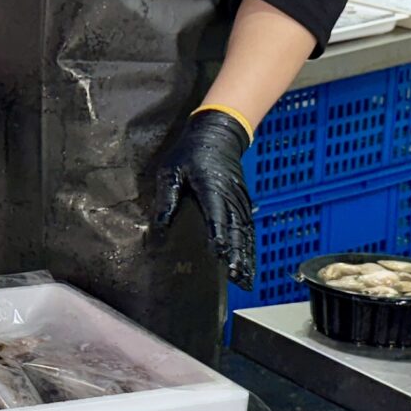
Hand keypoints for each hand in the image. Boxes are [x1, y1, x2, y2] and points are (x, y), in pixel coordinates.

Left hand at [152, 108, 258, 288]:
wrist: (219, 131)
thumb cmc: (191, 151)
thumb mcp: (172, 171)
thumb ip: (167, 197)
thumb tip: (160, 225)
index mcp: (211, 188)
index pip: (217, 217)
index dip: (220, 237)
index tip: (222, 256)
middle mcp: (229, 196)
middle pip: (237, 230)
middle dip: (239, 255)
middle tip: (238, 278)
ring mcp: (239, 199)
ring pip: (245, 231)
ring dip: (247, 254)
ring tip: (246, 278)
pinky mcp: (242, 200)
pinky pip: (248, 225)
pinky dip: (249, 244)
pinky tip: (249, 260)